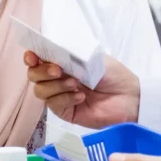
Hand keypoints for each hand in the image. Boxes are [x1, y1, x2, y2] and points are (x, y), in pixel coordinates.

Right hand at [25, 52, 140, 128]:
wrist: (129, 98)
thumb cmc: (113, 75)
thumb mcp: (91, 57)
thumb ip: (69, 53)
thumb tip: (51, 48)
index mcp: (63, 62)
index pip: (38, 59)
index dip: (31, 57)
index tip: (32, 56)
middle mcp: (58, 78)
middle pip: (33, 76)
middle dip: (42, 71)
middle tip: (58, 70)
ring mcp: (60, 96)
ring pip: (40, 91)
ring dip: (56, 86)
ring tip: (76, 84)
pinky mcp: (65, 112)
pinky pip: (54, 105)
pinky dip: (66, 98)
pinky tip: (81, 97)